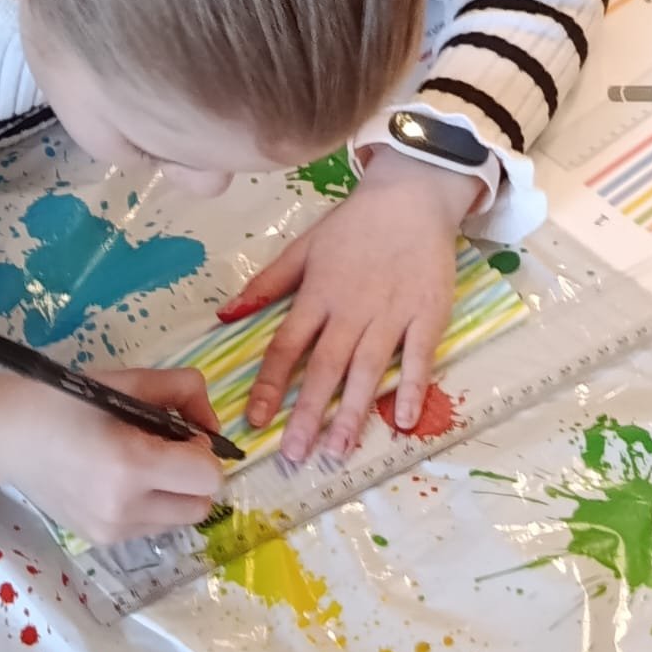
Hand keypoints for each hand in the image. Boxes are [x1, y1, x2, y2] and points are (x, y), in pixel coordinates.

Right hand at [0, 368, 222, 545]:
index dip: (203, 449)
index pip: (208, 477)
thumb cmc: (63, 400)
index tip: (179, 431)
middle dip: (194, 474)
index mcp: (131, 465)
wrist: (5, 435)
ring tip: (140, 462)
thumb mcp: (126, 381)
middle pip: (201, 505)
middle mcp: (125, 509)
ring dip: (175, 492)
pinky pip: (152, 528)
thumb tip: (213, 424)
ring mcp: (112, 532)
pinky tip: (121, 480)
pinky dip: (152, 505)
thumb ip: (182, 391)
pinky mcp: (100, 541)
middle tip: (164, 446)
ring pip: (180, 520)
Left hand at [225, 150, 481, 461]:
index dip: (269, 384)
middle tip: (295, 455)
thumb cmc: (353, 225)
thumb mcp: (303, 247)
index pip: (287, 345)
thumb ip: (265, 285)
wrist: (411, 197)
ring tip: (337, 450)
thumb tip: (223, 314)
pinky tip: (402, 421)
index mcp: (317, 294)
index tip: (254, 420)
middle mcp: (351, 310)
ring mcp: (391, 314)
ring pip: (367, 369)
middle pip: (325, 367)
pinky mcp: (427, 315)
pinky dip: (411, 388)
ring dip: (352, 412)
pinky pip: (418, 358)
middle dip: (308, 413)